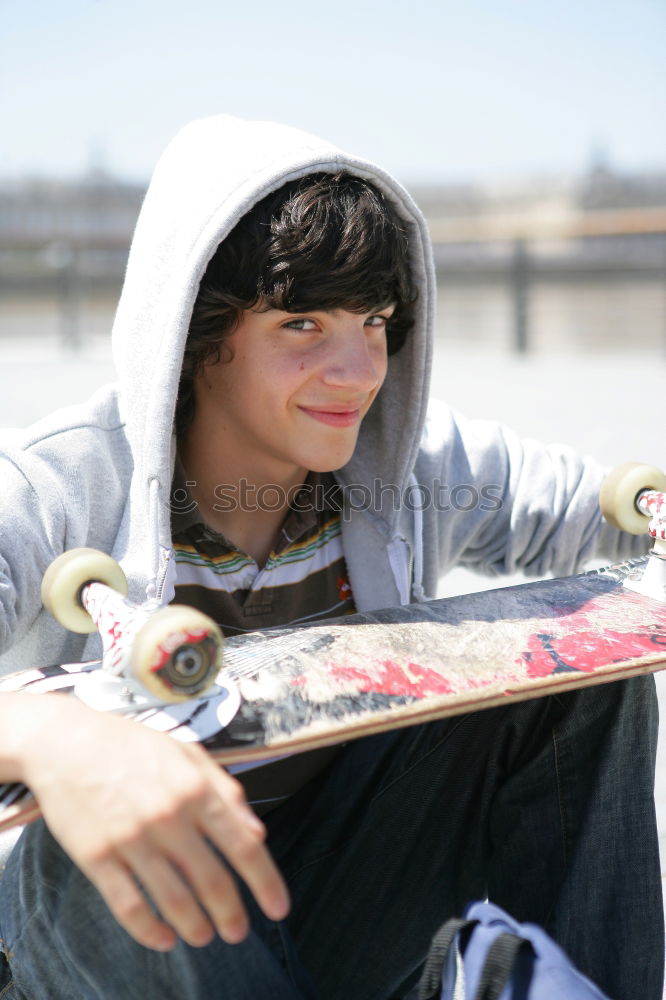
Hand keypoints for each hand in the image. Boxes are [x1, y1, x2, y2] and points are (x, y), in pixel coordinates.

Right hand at [16, 696, 289, 950]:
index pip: (243, 845)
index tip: (278, 908)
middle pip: (212, 882)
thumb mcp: (188, 754)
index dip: (266, 882)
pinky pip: (129, 906)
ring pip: (175, 901)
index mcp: (196, 788)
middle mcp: (168, 815)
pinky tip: (164, 938)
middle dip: (232, 915)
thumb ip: (226, 790)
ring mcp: (131, 838)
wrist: (66, 742)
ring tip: (205, 936)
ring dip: (196, 927)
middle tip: (238, 932)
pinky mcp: (97, 857)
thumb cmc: (131, 745)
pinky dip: (150, 931)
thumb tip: (257, 832)